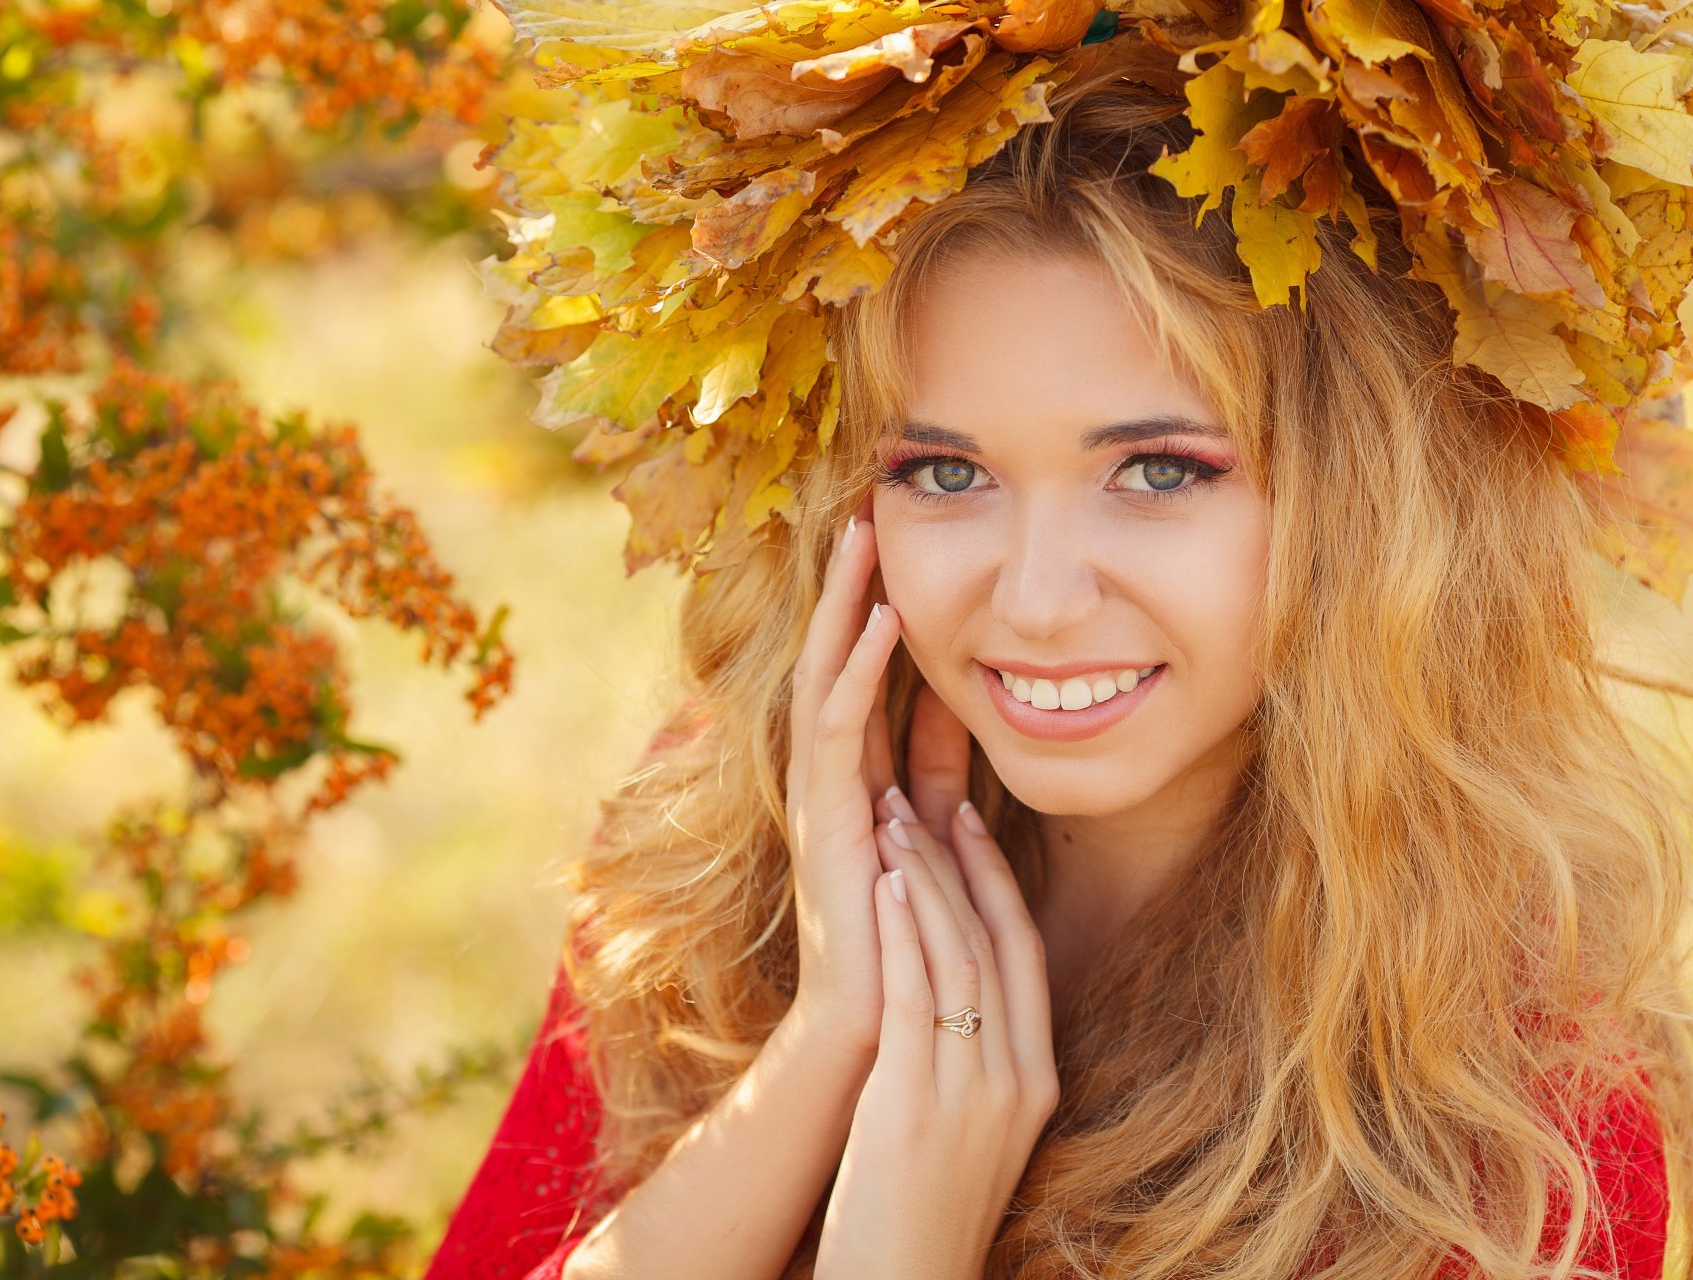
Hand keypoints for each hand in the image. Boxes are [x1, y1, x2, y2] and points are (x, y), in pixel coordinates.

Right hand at [784, 508, 901, 1062]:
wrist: (877, 1034)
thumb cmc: (916, 948)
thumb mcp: (938, 838)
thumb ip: (942, 777)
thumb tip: (964, 706)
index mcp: (859, 782)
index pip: (864, 676)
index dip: (875, 610)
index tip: (895, 546)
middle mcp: (831, 780)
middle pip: (834, 662)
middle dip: (848, 589)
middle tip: (864, 509)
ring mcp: (819, 799)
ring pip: (825, 680)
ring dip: (843, 607)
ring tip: (861, 538)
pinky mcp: (823, 822)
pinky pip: (838, 730)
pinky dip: (858, 672)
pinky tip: (880, 622)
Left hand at [812, 788, 1058, 1279]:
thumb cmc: (923, 1214)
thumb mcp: (972, 1133)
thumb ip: (974, 1065)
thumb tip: (957, 1003)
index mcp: (1036, 1082)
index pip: (1025, 954)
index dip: (997, 883)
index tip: (968, 823)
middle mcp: (1017, 1079)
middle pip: (996, 940)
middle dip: (958, 863)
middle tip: (923, 799)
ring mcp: (973, 1092)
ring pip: (958, 955)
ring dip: (922, 879)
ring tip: (891, 818)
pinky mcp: (917, 1103)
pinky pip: (916, 996)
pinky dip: (902, 932)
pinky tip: (881, 884)